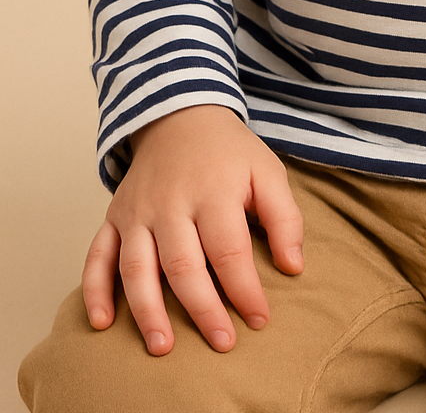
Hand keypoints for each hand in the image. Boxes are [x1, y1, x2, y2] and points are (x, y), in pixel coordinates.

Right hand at [81, 105, 303, 355]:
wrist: (180, 116)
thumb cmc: (228, 153)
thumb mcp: (267, 171)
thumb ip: (285, 217)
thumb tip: (293, 266)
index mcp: (214, 191)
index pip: (229, 250)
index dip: (244, 289)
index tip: (259, 319)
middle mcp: (171, 203)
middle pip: (183, 264)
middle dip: (202, 309)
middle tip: (222, 343)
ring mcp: (138, 211)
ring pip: (137, 267)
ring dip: (147, 310)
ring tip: (162, 347)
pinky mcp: (114, 216)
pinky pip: (97, 255)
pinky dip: (94, 289)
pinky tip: (102, 322)